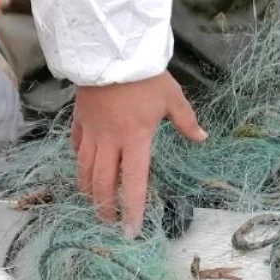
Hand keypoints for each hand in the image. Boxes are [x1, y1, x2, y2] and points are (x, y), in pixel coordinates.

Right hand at [71, 72, 205, 237]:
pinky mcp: (79, 120)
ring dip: (88, 190)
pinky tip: (82, 167)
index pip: (132, 183)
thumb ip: (186, 121)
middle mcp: (110, 142)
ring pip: (84, 169)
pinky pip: (77, 146)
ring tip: (94, 202)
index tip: (131, 229)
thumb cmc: (145, 76)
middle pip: (102, 183)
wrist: (112, 49)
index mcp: (135, 140)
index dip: (132, 209)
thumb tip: (202, 138)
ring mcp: (91, 132)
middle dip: (105, 207)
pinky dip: (79, 160)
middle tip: (110, 221)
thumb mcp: (172, 97)